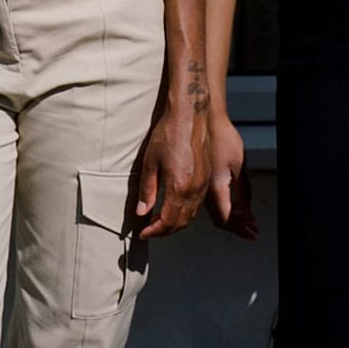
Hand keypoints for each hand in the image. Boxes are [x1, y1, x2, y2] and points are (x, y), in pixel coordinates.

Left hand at [135, 107, 208, 238]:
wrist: (190, 114)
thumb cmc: (169, 133)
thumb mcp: (150, 161)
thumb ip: (147, 190)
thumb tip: (142, 212)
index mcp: (179, 187)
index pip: (167, 222)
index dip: (154, 232)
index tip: (143, 232)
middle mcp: (194, 189)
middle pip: (180, 222)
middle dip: (164, 230)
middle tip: (150, 228)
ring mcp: (202, 184)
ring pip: (190, 215)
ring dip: (175, 222)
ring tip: (159, 219)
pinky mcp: (206, 177)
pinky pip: (197, 203)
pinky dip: (185, 211)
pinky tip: (174, 205)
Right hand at [204, 111, 256, 239]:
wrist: (200, 115)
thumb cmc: (220, 134)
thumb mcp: (240, 163)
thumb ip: (244, 190)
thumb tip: (247, 211)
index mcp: (214, 187)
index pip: (225, 219)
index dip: (239, 228)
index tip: (251, 233)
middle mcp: (202, 190)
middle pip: (219, 218)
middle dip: (237, 225)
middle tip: (251, 228)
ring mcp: (197, 184)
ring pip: (213, 210)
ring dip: (230, 216)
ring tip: (246, 217)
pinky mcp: (196, 177)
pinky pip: (208, 199)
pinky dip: (222, 204)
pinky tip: (232, 201)